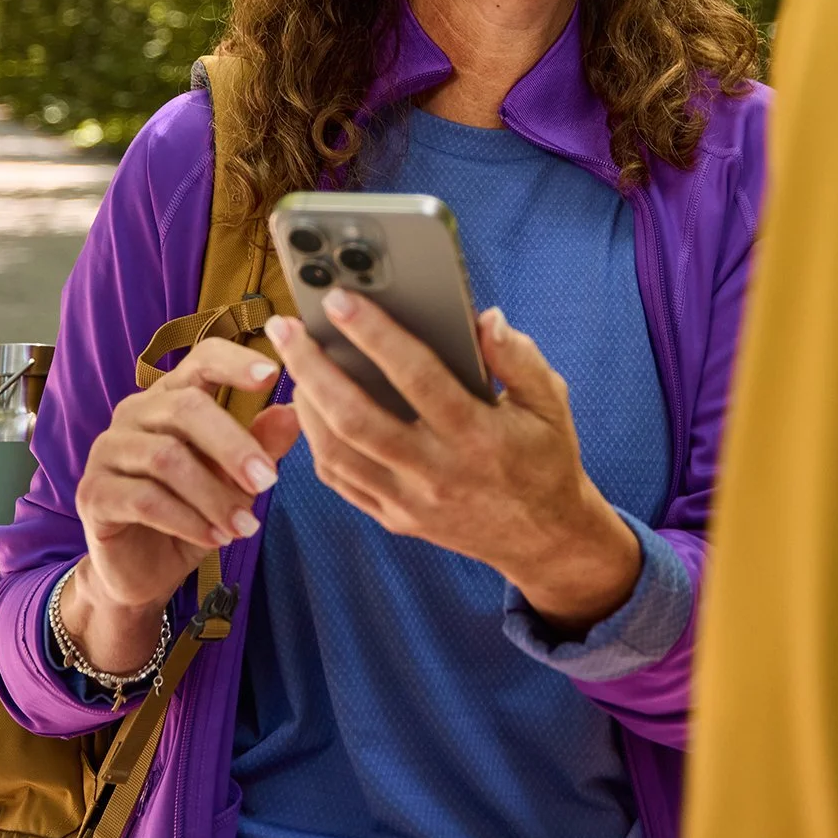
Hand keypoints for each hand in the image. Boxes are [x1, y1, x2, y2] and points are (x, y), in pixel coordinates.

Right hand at [62, 337, 303, 673]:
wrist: (145, 571)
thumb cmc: (194, 513)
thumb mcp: (235, 481)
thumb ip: (260, 445)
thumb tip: (293, 413)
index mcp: (172, 397)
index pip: (201, 360)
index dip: (235, 363)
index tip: (273, 375)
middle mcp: (135, 413)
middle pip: (186, 408)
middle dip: (233, 446)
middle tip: (269, 482)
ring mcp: (109, 450)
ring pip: (166, 458)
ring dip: (214, 495)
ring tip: (245, 527)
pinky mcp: (93, 493)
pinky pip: (145, 499)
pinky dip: (188, 520)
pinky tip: (214, 539)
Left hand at [267, 292, 640, 631]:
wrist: (543, 539)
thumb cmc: (545, 458)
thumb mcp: (551, 402)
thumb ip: (520, 357)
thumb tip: (485, 317)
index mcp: (477, 435)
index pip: (417, 377)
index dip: (375, 334)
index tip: (339, 299)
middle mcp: (436, 472)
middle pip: (356, 419)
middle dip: (312, 368)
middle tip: (286, 327)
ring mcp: (409, 502)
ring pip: (336, 453)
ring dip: (304, 403)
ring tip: (292, 360)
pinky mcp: (395, 519)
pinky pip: (340, 481)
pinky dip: (316, 441)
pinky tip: (309, 405)